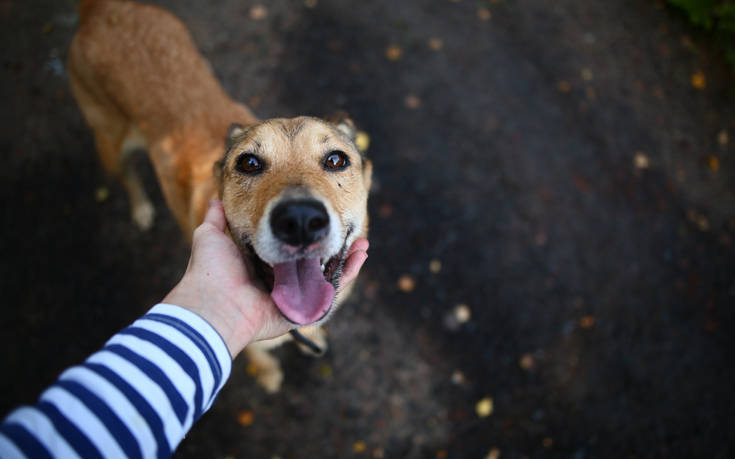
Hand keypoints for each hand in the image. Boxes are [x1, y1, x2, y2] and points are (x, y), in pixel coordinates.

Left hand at [163, 199, 368, 357]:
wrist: (214, 304)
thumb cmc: (211, 271)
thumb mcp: (211, 236)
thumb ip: (216, 219)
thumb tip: (216, 200)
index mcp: (260, 265)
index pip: (290, 248)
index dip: (306, 235)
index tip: (320, 216)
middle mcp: (279, 282)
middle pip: (313, 263)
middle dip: (332, 246)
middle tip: (345, 228)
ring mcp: (293, 297)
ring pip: (326, 277)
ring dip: (346, 259)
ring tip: (361, 241)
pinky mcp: (302, 310)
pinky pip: (330, 293)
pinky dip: (346, 275)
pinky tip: (359, 256)